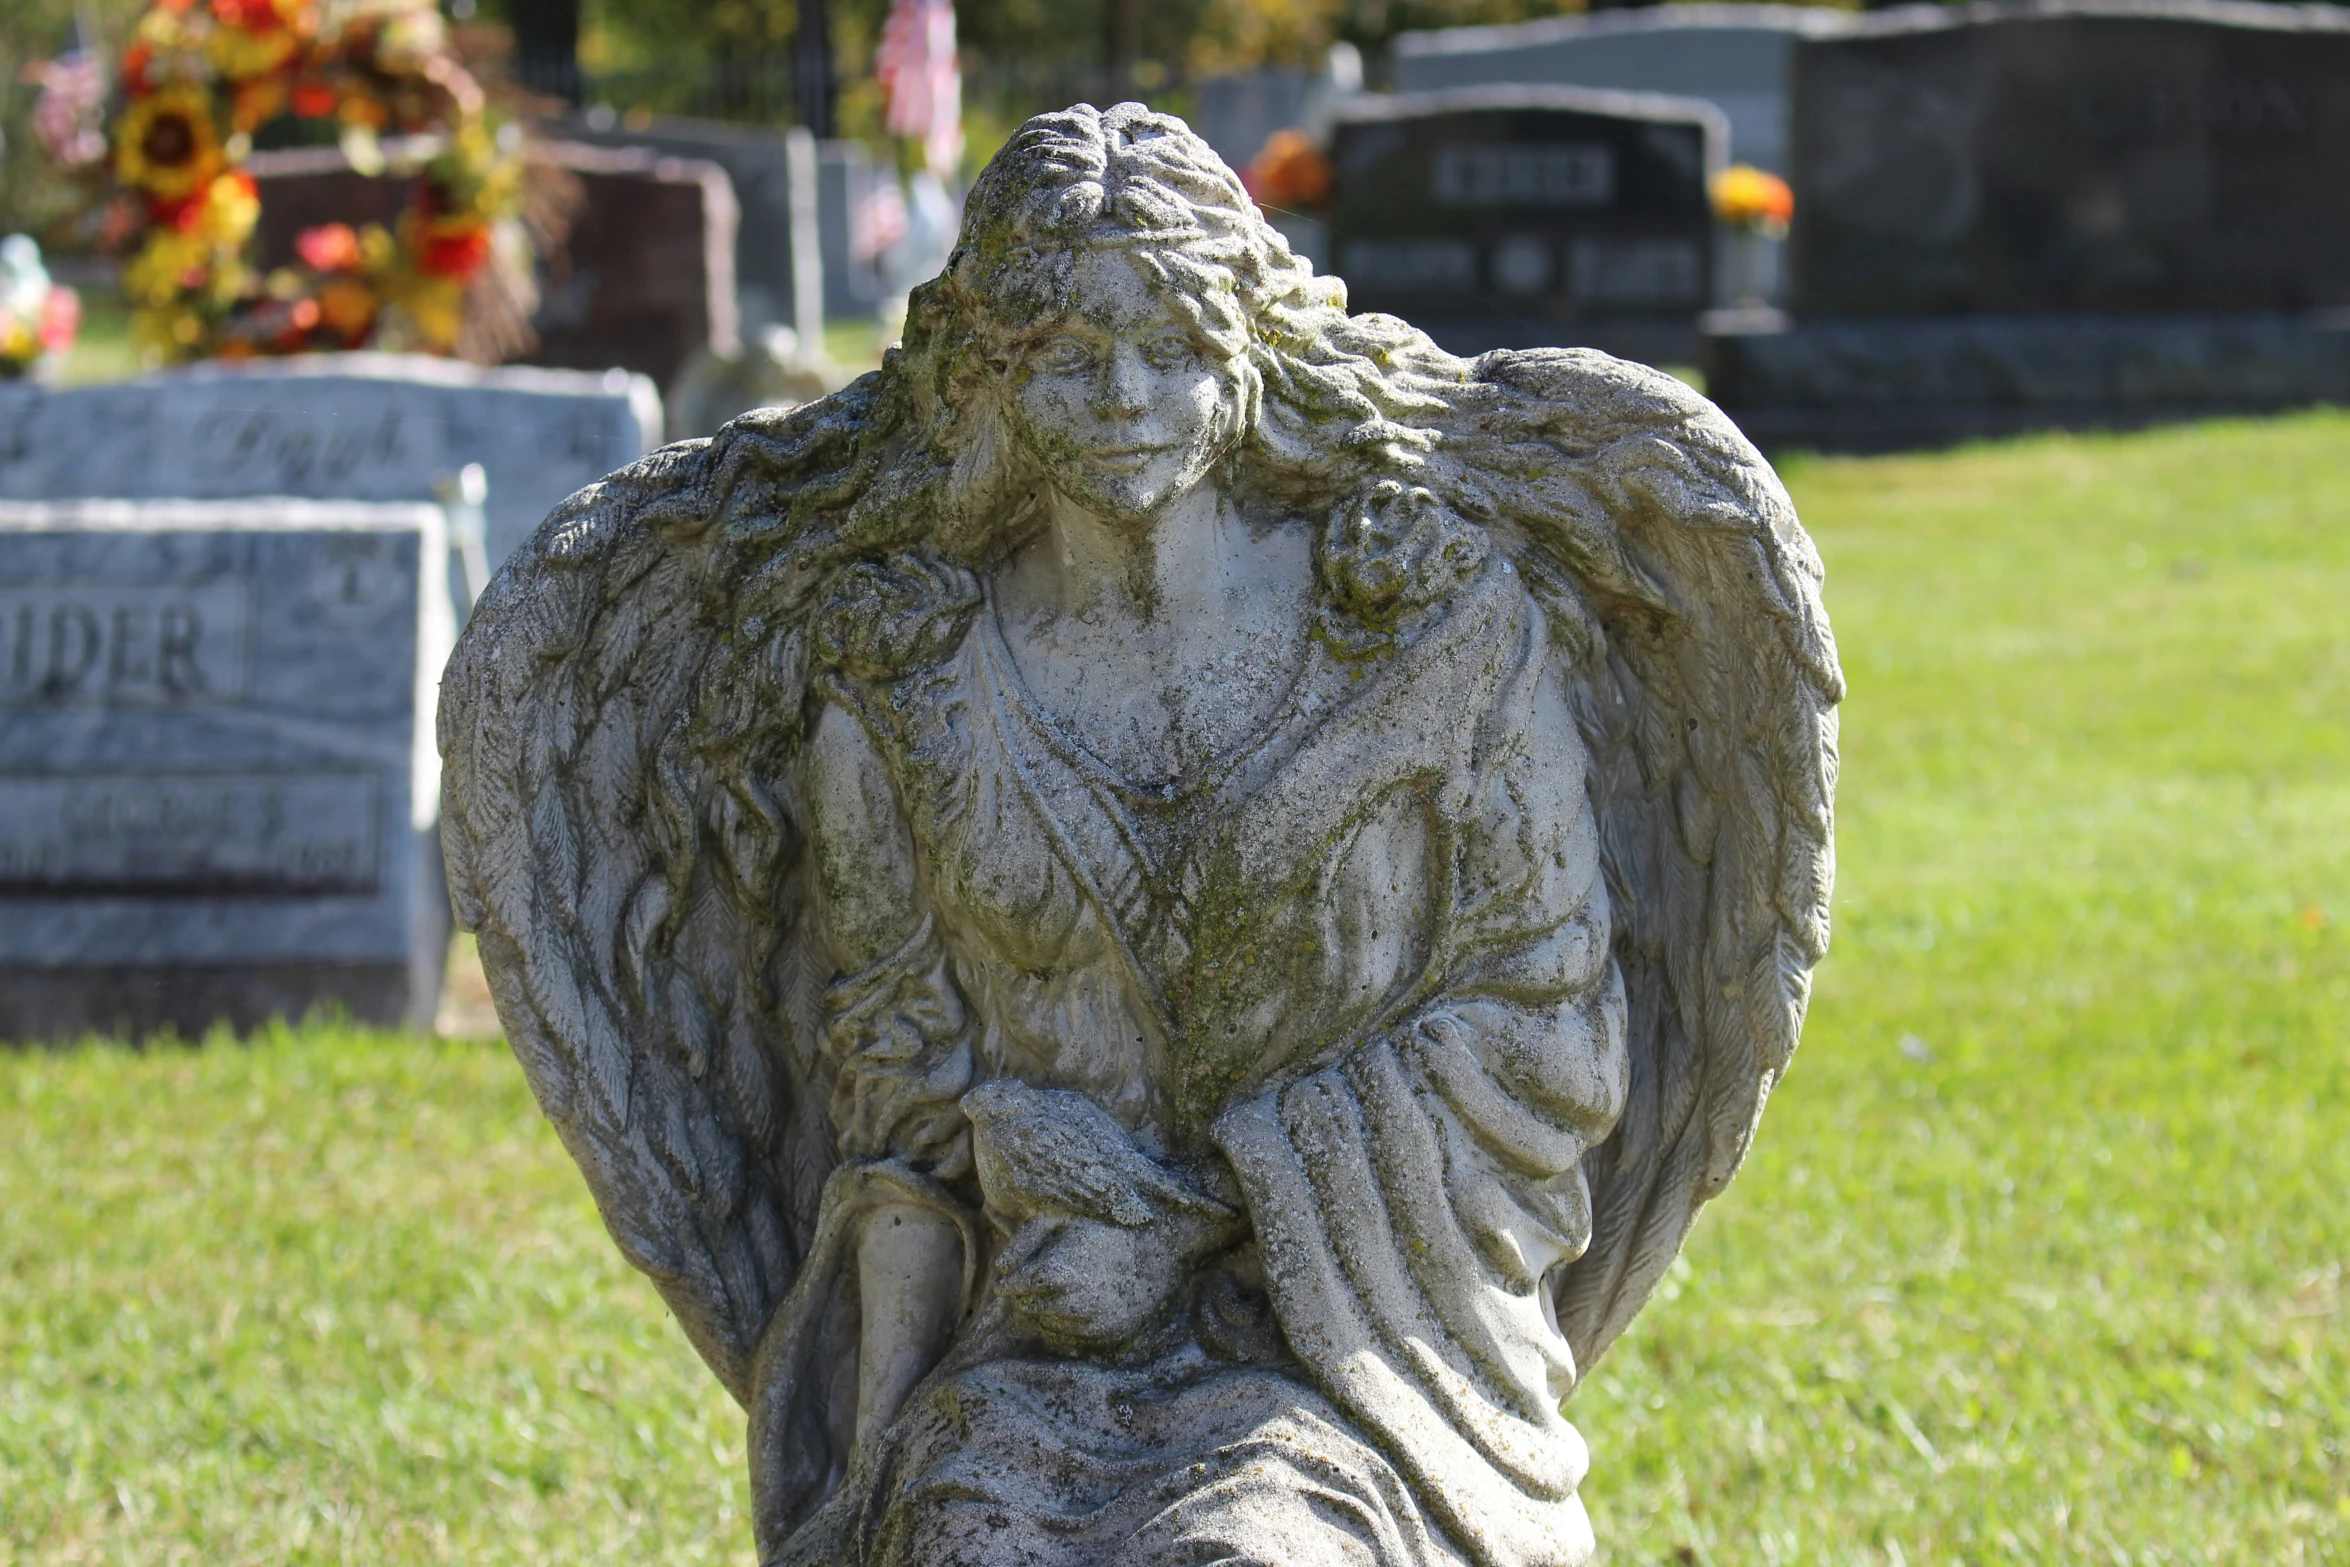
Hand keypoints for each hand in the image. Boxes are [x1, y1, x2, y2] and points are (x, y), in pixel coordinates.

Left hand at [993, 1208, 1215, 1351]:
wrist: (1168, 1240)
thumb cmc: (1109, 1222)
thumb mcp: (1063, 1217)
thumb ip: (1026, 1240)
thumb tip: (1001, 1268)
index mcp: (1057, 1271)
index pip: (1014, 1288)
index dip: (1011, 1280)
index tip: (1014, 1274)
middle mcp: (1073, 1302)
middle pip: (1028, 1308)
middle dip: (1027, 1295)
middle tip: (1036, 1281)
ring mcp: (1094, 1321)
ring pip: (1048, 1325)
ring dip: (1046, 1310)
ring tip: (1061, 1289)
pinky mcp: (1111, 1333)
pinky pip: (1074, 1336)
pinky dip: (1068, 1323)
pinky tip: (1078, 1302)